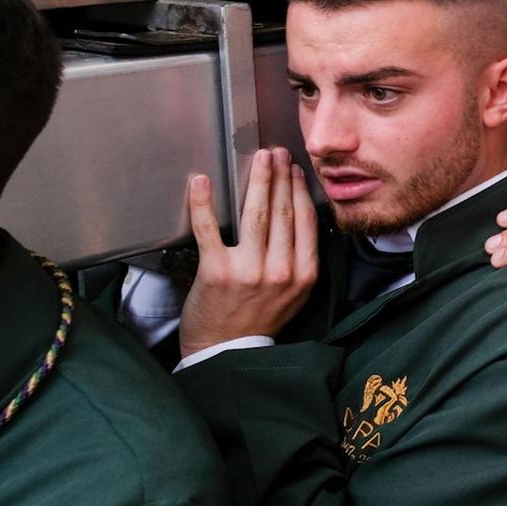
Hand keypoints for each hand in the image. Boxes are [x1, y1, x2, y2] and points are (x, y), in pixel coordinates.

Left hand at [181, 147, 318, 357]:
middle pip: (282, 212)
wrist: (225, 352)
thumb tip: (298, 216)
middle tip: (276, 153)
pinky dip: (204, 203)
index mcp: (304, 274)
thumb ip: (301, 260)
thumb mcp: (295, 294)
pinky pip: (210, 230)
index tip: (294, 170)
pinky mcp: (216, 272)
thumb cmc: (259, 319)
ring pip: (256, 214)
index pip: (305, 221)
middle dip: (280, 176)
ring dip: (257, 180)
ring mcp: (248, 271)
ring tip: (259, 159)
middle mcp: (280, 271)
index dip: (299, 190)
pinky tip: (201, 181)